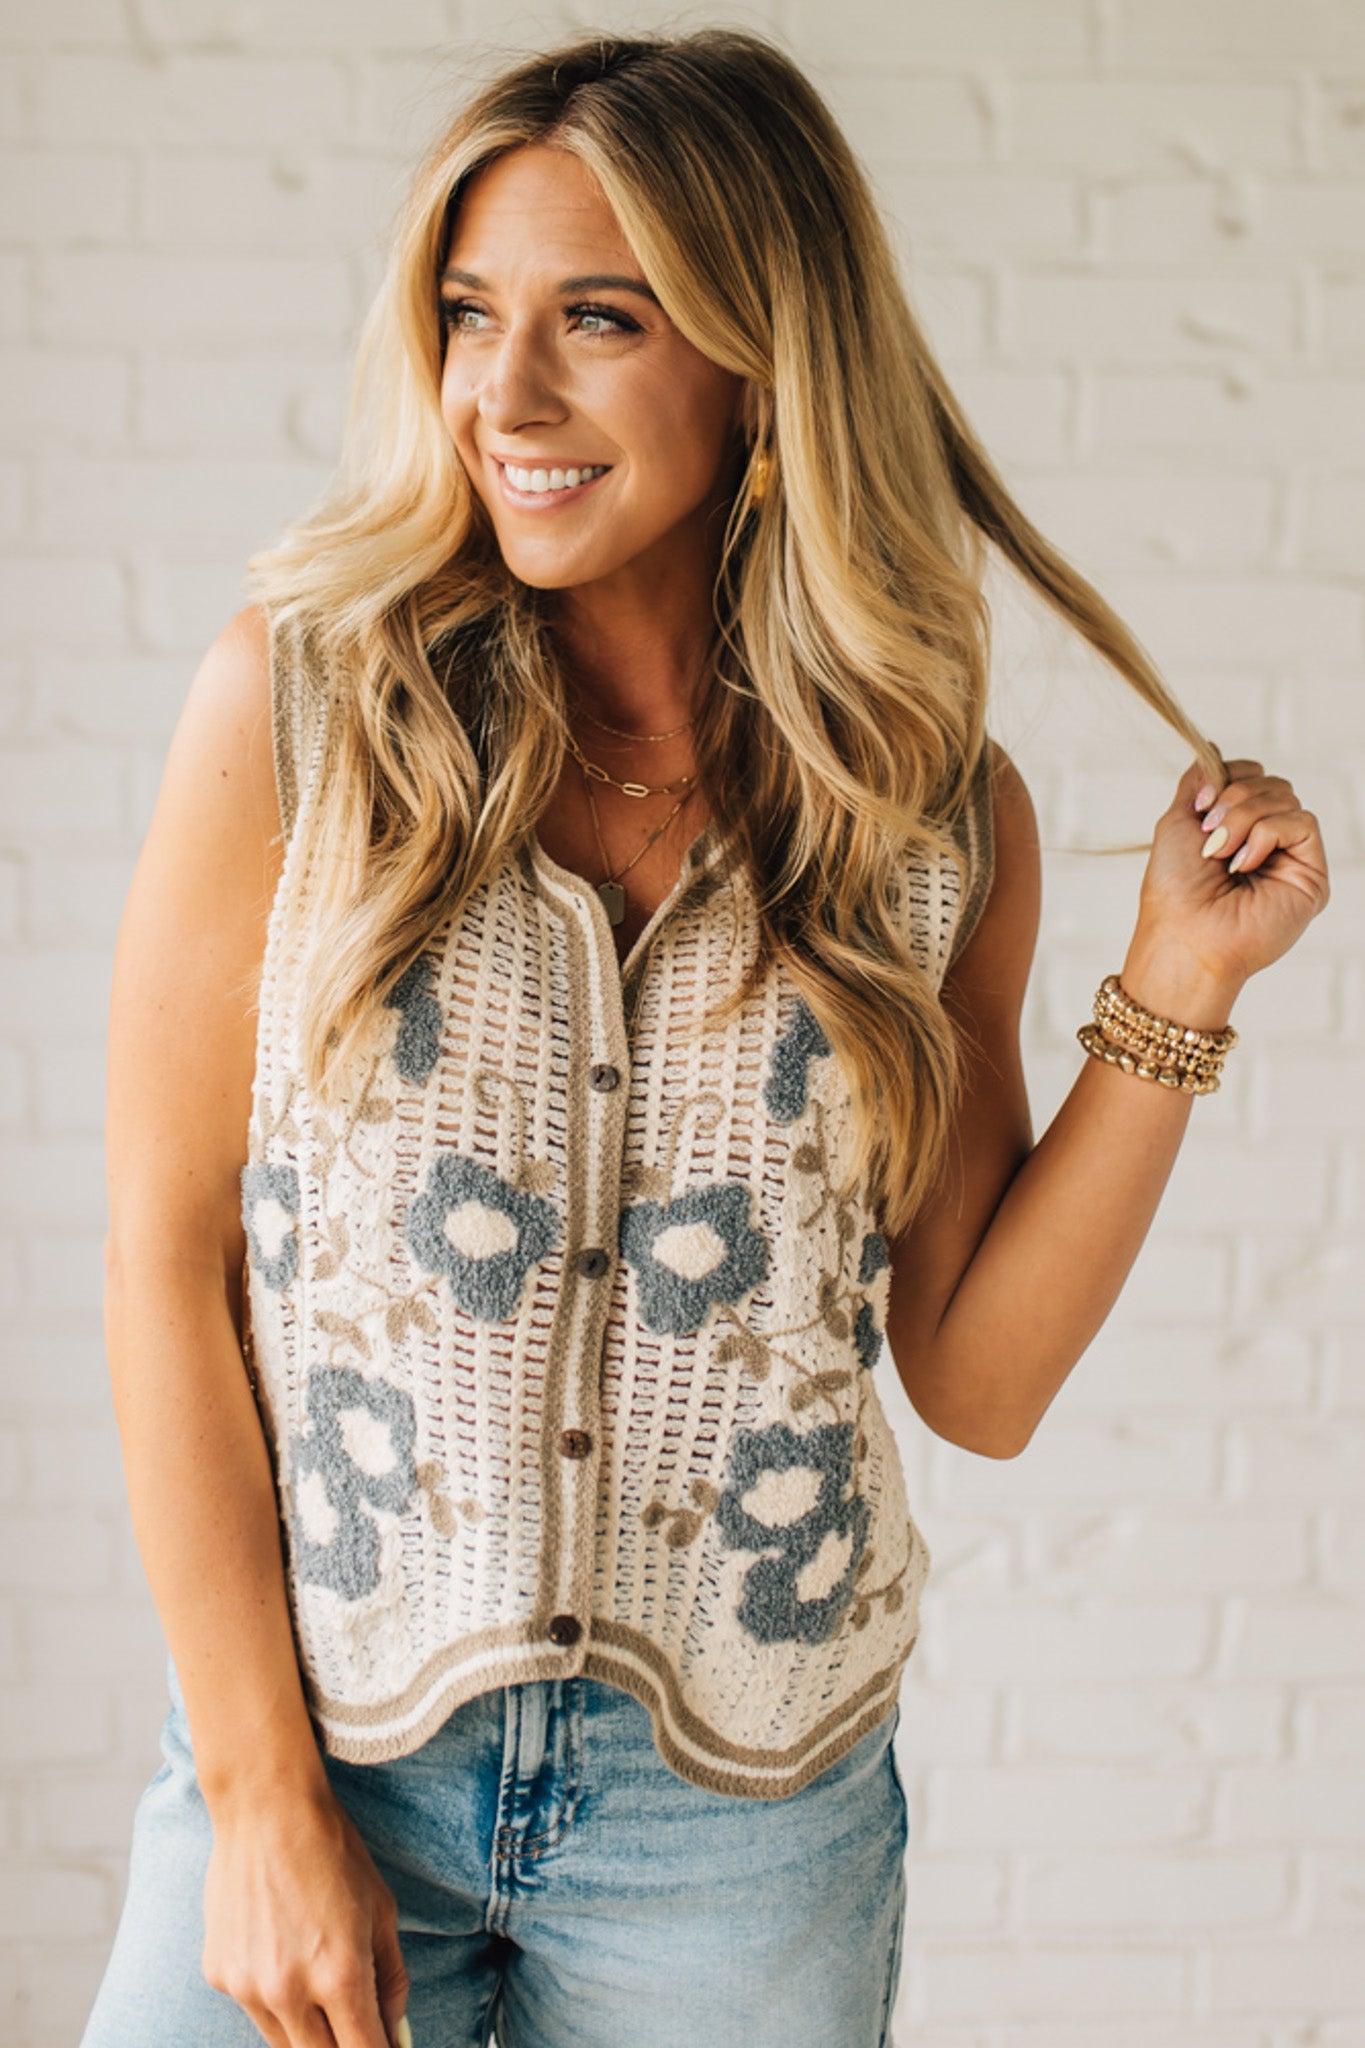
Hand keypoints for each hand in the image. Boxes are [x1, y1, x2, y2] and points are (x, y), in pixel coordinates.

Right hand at [201, 1781, 411, 2047]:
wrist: (266, 1809)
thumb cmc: (332, 1852)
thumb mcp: (381, 1910)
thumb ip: (391, 1979)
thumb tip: (393, 2029)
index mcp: (339, 1974)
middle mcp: (289, 1991)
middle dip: (345, 2047)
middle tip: (357, 2021)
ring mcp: (248, 1987)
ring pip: (284, 2043)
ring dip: (308, 2030)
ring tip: (318, 1974)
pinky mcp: (220, 1976)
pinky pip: (254, 2009)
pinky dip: (274, 1998)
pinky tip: (281, 1948)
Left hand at [1126, 755, 1330, 1010]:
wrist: (1183, 934)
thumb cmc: (1174, 888)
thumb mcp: (1177, 821)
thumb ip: (1199, 781)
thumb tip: (1213, 747)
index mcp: (1237, 828)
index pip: (1252, 775)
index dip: (1229, 778)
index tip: (1200, 806)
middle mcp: (1267, 841)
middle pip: (1271, 782)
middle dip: (1235, 799)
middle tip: (1208, 835)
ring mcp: (1290, 857)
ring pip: (1286, 797)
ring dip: (1246, 817)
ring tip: (1221, 852)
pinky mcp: (1309, 874)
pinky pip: (1302, 822)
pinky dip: (1267, 834)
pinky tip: (1244, 863)